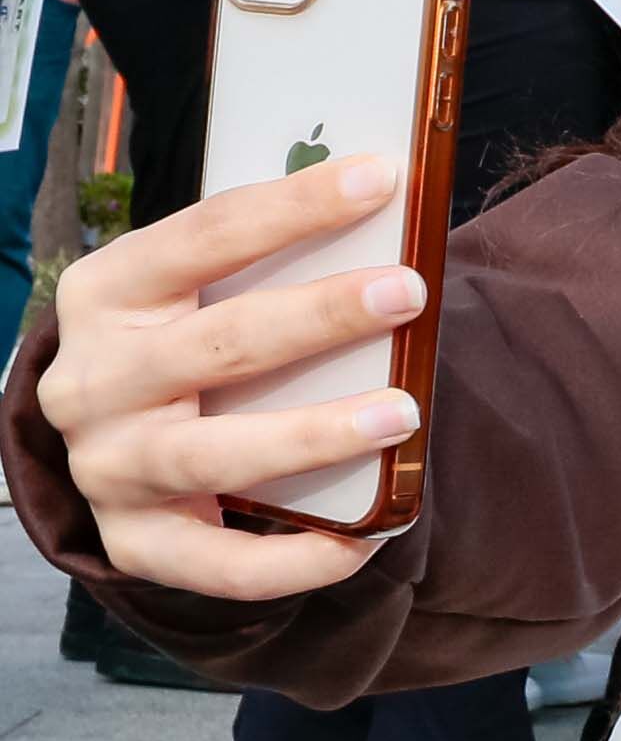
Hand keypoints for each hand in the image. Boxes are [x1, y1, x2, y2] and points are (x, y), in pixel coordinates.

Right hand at [35, 159, 425, 599]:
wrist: (108, 439)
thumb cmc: (184, 340)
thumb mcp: (198, 291)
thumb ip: (269, 266)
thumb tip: (387, 230)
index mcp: (108, 293)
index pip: (204, 233)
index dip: (293, 204)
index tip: (377, 176)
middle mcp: (93, 381)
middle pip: (219, 342)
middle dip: (319, 315)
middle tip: (408, 290)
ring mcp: (108, 466)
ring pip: (216, 453)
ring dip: (314, 433)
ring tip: (401, 413)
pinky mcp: (134, 541)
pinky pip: (217, 563)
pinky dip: (293, 557)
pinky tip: (363, 539)